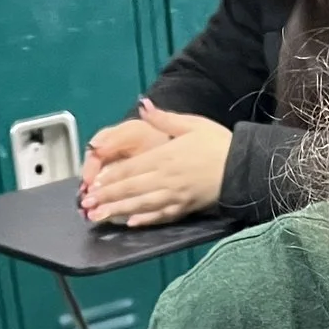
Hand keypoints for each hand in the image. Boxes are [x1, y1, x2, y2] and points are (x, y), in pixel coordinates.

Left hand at [82, 102, 232, 226]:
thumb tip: (143, 104)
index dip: (109, 177)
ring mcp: (175, 195)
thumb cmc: (217, 144)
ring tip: (98, 217)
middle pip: (131, 188)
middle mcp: (167, 177)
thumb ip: (164, 118)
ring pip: (141, 204)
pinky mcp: (185, 208)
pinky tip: (131, 224)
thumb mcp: (192, 124)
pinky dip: (145, 220)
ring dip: (117, 211)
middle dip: (106, 197)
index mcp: (165, 155)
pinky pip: (162, 215)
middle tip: (85, 205)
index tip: (92, 184)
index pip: (131, 168)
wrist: (243, 166)